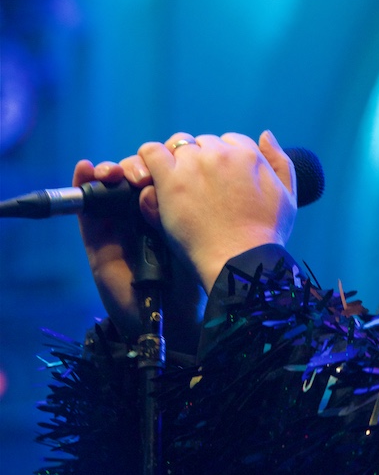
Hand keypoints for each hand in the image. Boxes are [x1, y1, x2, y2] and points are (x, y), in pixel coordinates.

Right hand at [74, 155, 202, 350]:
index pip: (165, 173)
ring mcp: (120, 224)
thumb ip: (195, 204)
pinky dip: (82, 185)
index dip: (165, 160)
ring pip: (111, 187)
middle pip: (136, 175)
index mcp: (175, 208)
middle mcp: (146, 212)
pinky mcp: (97, 239)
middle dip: (137, 165)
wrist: (174, 315)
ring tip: (115, 172)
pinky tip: (87, 169)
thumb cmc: (195, 275)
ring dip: (110, 170)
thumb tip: (192, 167)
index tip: (172, 158)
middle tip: (144, 173)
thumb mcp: (199, 232)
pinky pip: (86, 209)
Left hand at [138, 130, 296, 293]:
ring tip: (178, 187)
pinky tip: (153, 177)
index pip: (229, 141)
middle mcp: (221, 153)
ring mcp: (194, 164)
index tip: (220, 183)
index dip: (224, 161)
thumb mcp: (287, 196)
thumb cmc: (266, 235)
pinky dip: (149, 160)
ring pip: (177, 147)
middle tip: (199, 190)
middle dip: (201, 161)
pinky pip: (151, 152)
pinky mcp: (170, 180)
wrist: (240, 260)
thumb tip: (265, 134)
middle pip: (203, 143)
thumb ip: (279, 161)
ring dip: (176, 163)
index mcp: (249, 154)